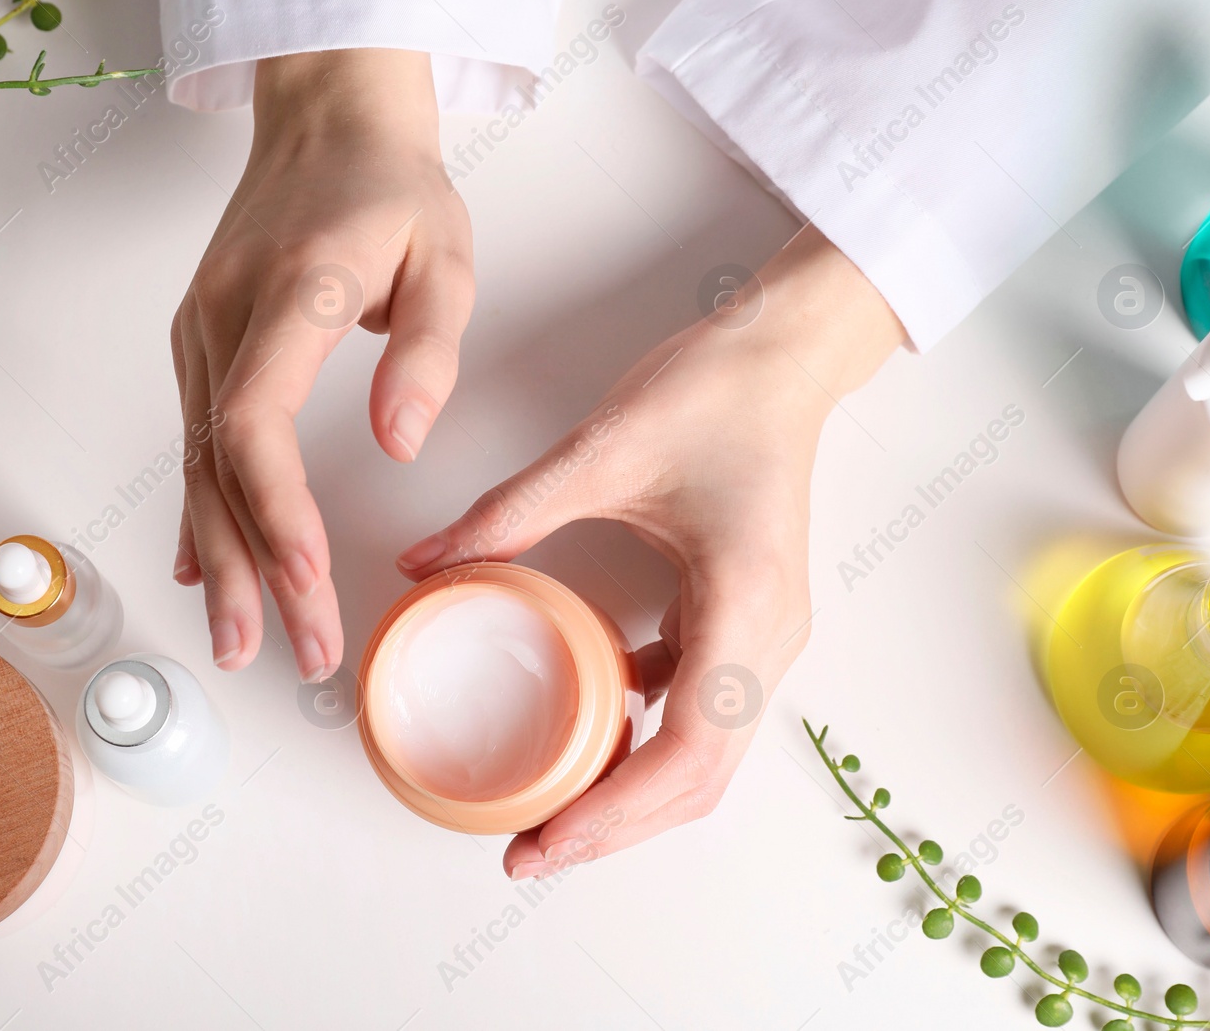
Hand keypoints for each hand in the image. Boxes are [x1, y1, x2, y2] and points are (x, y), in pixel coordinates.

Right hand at [172, 50, 472, 677]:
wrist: (326, 118)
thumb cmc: (391, 185)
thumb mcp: (446, 254)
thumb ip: (428, 351)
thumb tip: (400, 444)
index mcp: (292, 296)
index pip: (259, 425)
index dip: (276, 512)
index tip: (306, 582)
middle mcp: (227, 320)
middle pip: (220, 468)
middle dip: (252, 571)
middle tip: (291, 652)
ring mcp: (203, 332)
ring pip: (199, 466)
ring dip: (220, 560)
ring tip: (240, 642)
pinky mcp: (204, 343)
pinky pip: (195, 441)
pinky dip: (201, 511)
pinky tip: (201, 567)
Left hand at [395, 229, 904, 874]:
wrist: (785, 357)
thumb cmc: (718, 393)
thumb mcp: (603, 449)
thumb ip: (510, 512)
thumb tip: (424, 564)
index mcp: (743, 605)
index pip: (688, 750)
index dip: (616, 810)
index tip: (546, 837)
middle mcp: (768, 639)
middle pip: (700, 778)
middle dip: (615, 827)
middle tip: (528, 851)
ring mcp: (763, 636)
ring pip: (705, 755)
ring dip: (631, 793)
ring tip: (551, 812)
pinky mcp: (744, 621)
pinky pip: (700, 707)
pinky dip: (645, 740)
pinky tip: (587, 731)